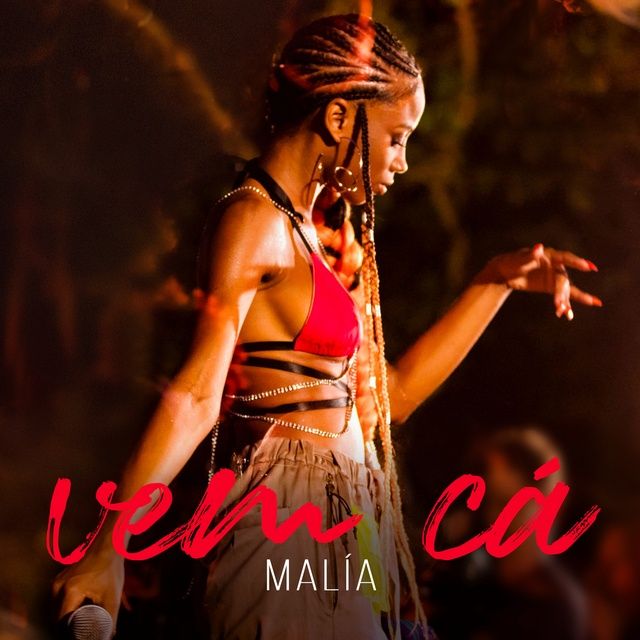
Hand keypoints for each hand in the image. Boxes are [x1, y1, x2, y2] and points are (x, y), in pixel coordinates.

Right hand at [52, 547, 124, 632]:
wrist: (109, 545)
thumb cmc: (111, 569)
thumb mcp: (112, 596)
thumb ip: (111, 619)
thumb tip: (109, 637)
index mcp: (69, 592)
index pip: (62, 622)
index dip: (70, 632)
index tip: (81, 634)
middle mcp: (58, 587)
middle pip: (57, 617)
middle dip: (68, 626)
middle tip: (83, 629)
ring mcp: (57, 582)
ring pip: (56, 609)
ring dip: (66, 617)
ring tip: (81, 621)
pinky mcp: (60, 579)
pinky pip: (58, 600)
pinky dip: (66, 607)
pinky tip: (77, 610)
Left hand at [479, 243, 602, 319]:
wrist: (506, 272)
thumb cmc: (512, 262)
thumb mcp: (519, 260)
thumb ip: (530, 255)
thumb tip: (539, 247)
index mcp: (550, 256)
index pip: (565, 258)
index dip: (577, 262)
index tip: (589, 267)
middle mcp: (556, 266)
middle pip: (563, 280)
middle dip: (561, 293)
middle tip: (558, 304)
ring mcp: (554, 277)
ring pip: (565, 290)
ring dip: (565, 301)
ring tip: (565, 313)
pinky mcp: (551, 287)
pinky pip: (562, 296)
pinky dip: (566, 305)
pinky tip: (569, 315)